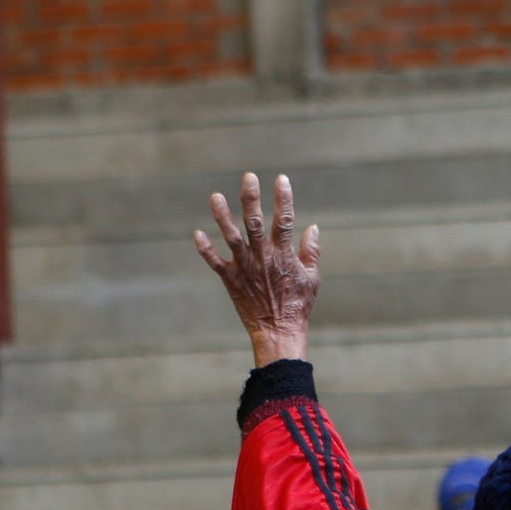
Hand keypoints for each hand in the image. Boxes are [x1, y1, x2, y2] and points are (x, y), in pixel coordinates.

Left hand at [194, 173, 319, 368]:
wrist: (279, 332)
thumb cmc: (298, 306)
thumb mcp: (313, 278)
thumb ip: (311, 251)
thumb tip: (313, 228)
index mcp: (283, 255)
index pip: (284, 220)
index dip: (283, 198)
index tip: (281, 179)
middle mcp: (262, 257)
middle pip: (255, 222)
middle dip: (251, 198)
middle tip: (248, 177)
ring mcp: (244, 267)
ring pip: (231, 237)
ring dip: (222, 216)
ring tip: (215, 196)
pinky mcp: (231, 280)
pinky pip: (215, 262)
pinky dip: (205, 249)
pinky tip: (197, 233)